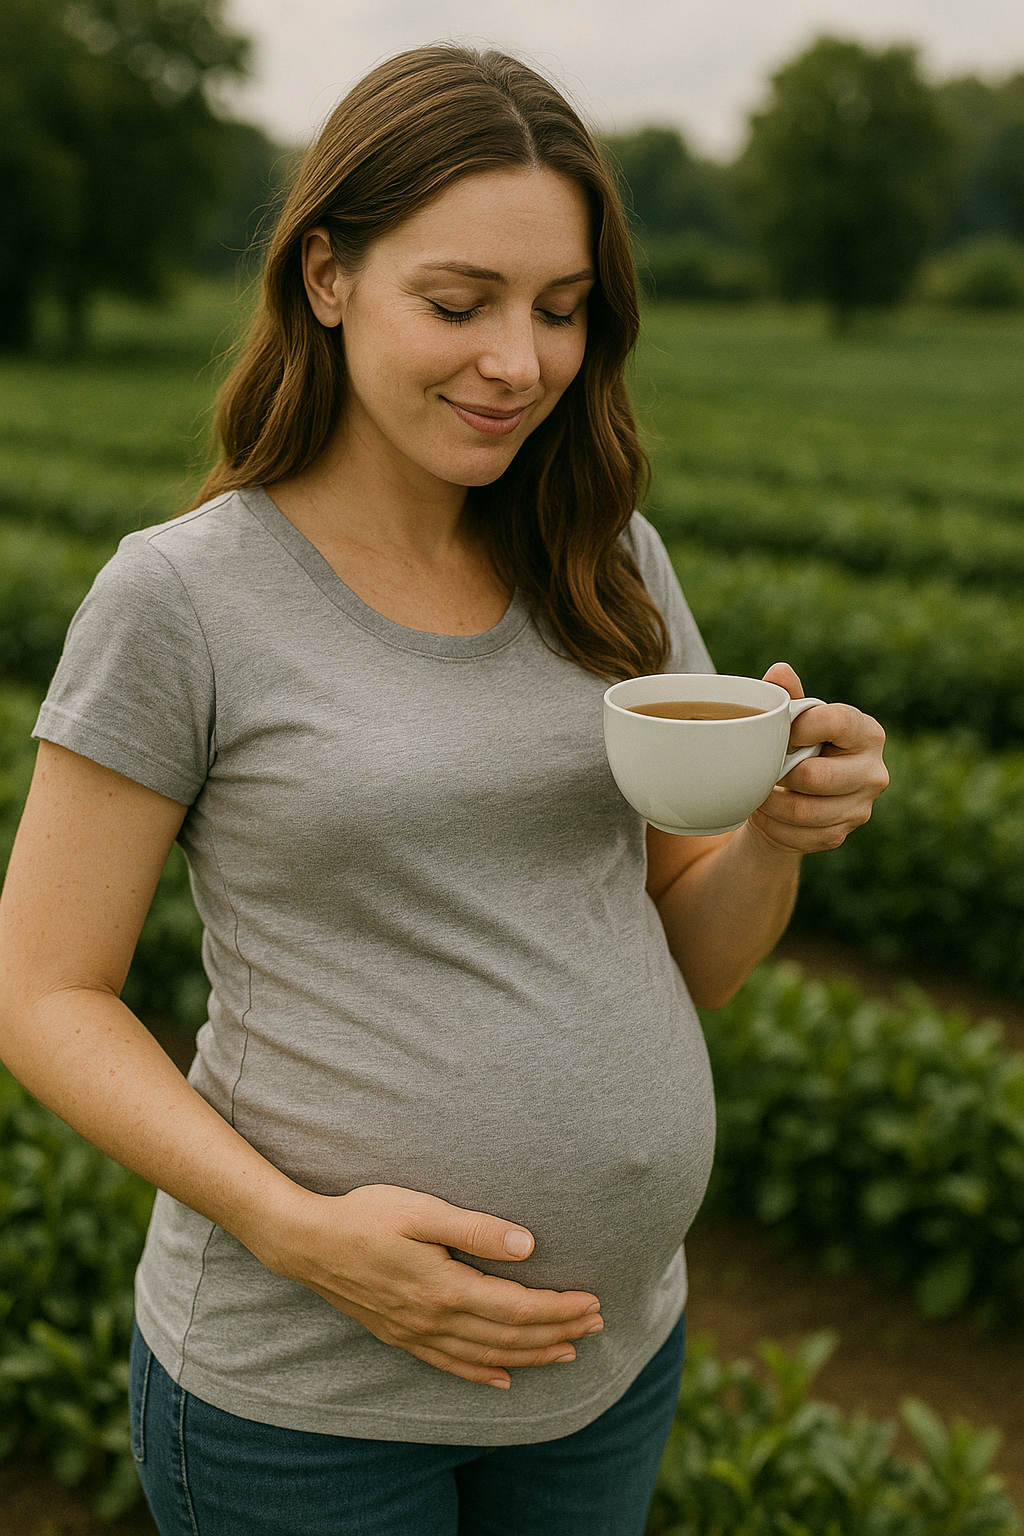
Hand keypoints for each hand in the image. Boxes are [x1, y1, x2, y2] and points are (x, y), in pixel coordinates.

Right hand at [269, 1183, 602, 1389]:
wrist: (307, 1244)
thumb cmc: (365, 1216)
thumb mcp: (421, 1210)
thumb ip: (475, 1230)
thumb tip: (528, 1245)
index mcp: (445, 1288)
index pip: (518, 1308)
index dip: (559, 1309)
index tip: (592, 1302)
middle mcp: (434, 1320)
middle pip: (509, 1337)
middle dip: (557, 1333)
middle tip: (596, 1324)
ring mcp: (416, 1334)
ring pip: (486, 1357)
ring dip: (531, 1356)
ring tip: (567, 1351)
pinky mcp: (400, 1336)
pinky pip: (450, 1366)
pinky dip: (481, 1374)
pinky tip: (502, 1378)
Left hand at [747, 663, 887, 854]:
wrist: (797, 798)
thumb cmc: (797, 748)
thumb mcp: (794, 720)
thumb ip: (788, 696)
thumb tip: (779, 671)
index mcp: (867, 732)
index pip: (835, 722)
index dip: (799, 727)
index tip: (780, 733)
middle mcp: (874, 771)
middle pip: (816, 775)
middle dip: (781, 772)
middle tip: (764, 767)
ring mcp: (861, 807)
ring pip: (804, 811)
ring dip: (771, 803)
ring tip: (758, 790)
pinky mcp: (842, 834)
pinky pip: (799, 835)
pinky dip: (774, 826)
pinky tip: (767, 813)